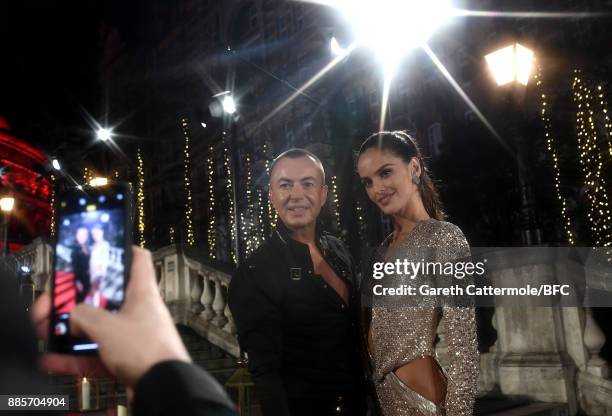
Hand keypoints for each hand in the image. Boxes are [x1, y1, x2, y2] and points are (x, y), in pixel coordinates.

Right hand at [32, 247, 190, 390]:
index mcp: (142, 293)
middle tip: (55, 305)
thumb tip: (74, 317)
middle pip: (106, 298)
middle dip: (78, 302)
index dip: (122, 250)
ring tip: (48, 333)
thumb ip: (85, 316)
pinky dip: (77, 357)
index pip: (138, 260)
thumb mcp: (107, 326)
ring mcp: (134, 336)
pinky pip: (98, 354)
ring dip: (73, 332)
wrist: (164, 387)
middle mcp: (140, 311)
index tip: (104, 249)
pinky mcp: (128, 359)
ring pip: (98, 329)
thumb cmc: (147, 350)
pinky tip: (55, 360)